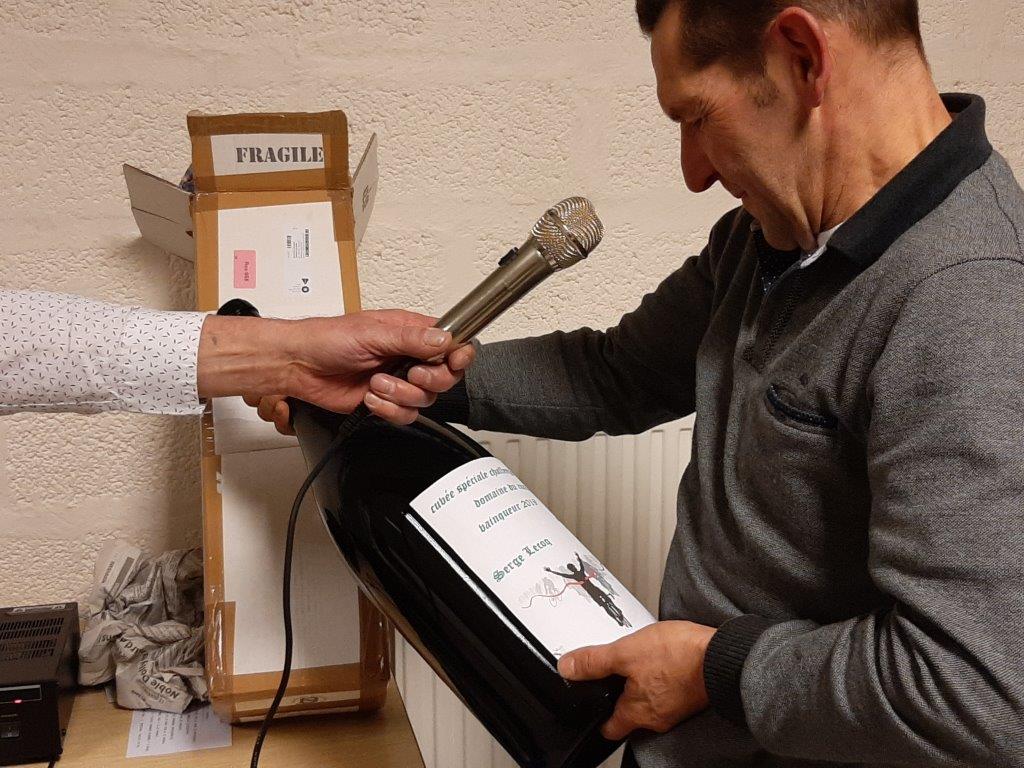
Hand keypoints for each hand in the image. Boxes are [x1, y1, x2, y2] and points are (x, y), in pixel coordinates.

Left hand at [197, 309, 474, 428]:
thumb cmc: (327, 339)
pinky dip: (388, 410)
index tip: (454, 361)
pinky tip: (369, 398)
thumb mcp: (372, 333)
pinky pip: (405, 415)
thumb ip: (412, 339)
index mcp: (410, 332)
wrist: (298, 367)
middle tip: (409, 374)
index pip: (451, 342)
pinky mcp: (385, 402)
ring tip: (376, 384)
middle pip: (445, 376)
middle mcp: (408, 356)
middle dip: (429, 380)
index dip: (458, 354)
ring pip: (425, 399)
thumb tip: (444, 340)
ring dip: (400, 395)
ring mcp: (398, 381)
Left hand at [557, 621, 715, 739]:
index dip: (599, 718)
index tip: (592, 708)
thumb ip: (594, 662)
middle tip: (613, 675)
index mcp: (637, 713)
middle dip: (621, 696)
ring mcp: (676, 708)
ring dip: (642, 685)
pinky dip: (661, 679)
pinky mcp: (691, 695)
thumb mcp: (626, 652)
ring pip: (650, 701)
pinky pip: (668, 692)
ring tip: (637, 662)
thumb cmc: (679, 657)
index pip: (610, 728)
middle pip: (630, 714)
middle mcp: (657, 718)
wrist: (722, 654)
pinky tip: (661, 661)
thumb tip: (568, 667)